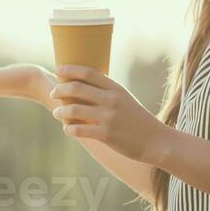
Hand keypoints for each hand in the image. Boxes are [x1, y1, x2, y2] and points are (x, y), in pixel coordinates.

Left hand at [50, 66, 168, 163]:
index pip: (89, 72)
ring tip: (57, 113)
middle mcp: (111, 100)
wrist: (157, 141)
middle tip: (53, 94)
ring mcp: (108, 117)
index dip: (70, 69)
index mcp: (116, 89)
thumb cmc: (138, 120)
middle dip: (59, 89)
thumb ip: (106, 93)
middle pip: (76, 88)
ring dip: (60, 111)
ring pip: (73, 110)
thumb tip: (84, 87)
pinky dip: (69, 129)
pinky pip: (79, 130)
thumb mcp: (125, 100)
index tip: (58, 69)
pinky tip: (67, 130)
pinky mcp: (106, 135)